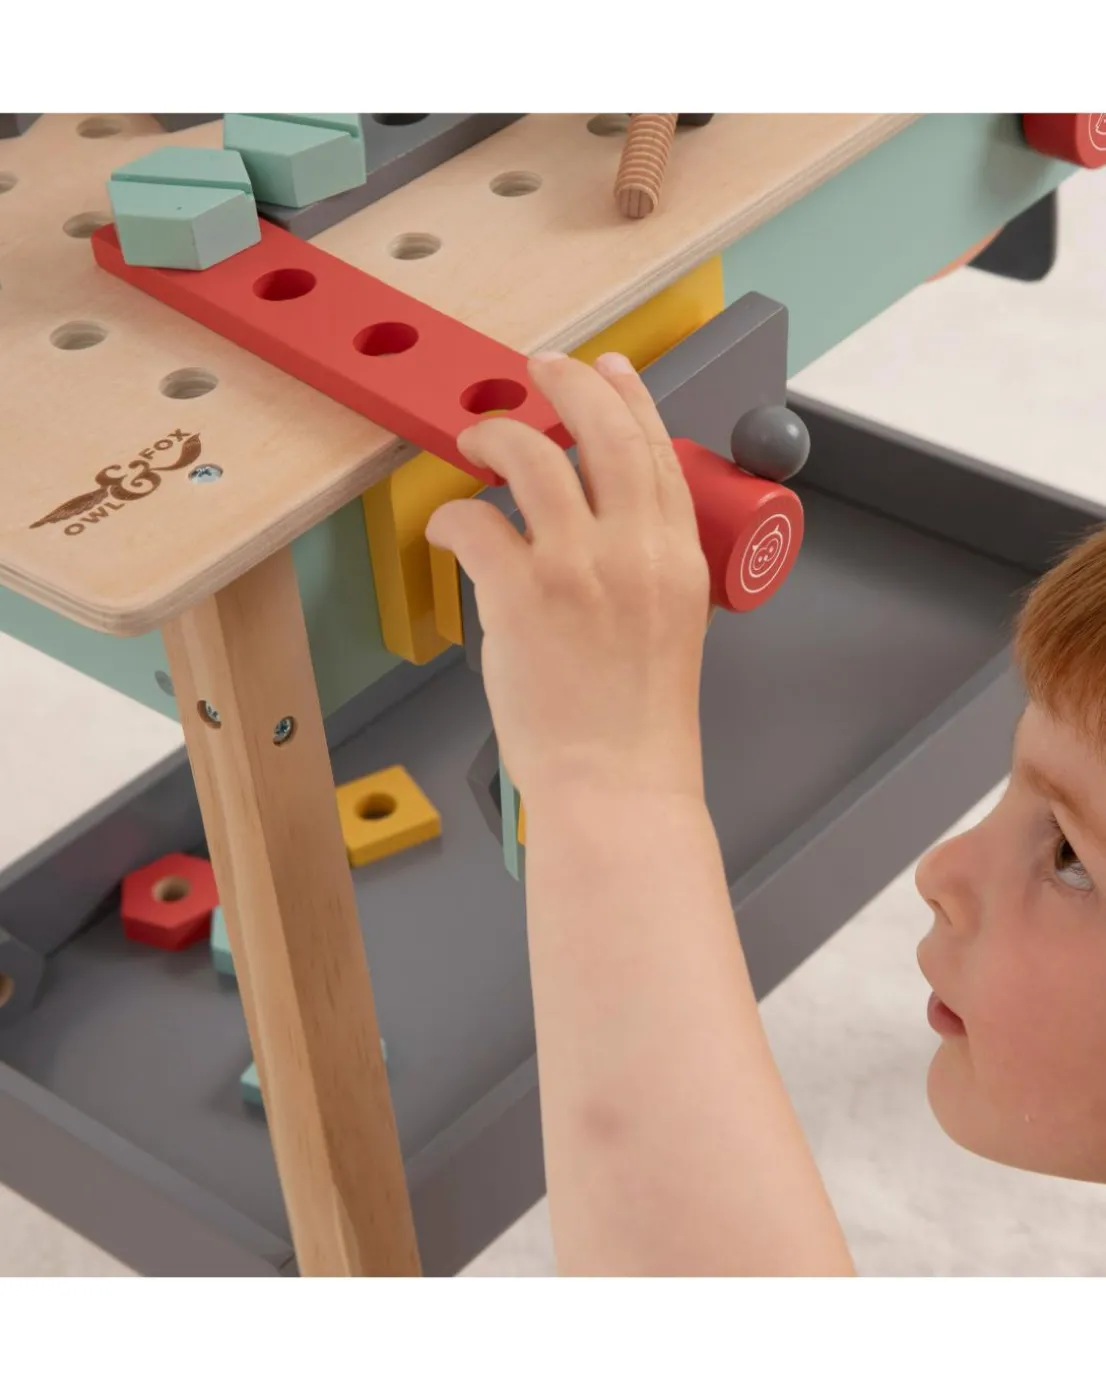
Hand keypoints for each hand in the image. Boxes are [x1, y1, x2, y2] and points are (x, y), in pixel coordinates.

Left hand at [425, 351, 710, 811]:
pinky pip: (475, 519)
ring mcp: (578, 568)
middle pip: (603, 432)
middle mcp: (635, 550)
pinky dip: (454, 512)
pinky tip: (449, 523)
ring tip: (478, 435)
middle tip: (540, 368)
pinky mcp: (520, 596)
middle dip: (568, 384)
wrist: (618, 783)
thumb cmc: (637, 722)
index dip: (629, 399)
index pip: (656, 451)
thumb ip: (647, 565)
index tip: (611, 370)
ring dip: (499, 434)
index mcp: (678, 556)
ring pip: (533, 457)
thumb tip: (600, 524)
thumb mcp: (672, 626)